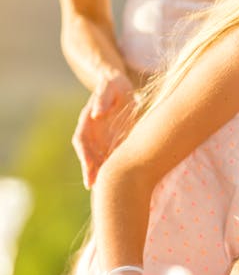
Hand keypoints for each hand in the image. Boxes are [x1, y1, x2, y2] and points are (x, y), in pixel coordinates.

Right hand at [73, 73, 135, 187]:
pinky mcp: (112, 139)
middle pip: (88, 154)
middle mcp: (92, 132)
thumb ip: (102, 99)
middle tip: (91, 185)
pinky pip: (110, 155)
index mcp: (87, 121)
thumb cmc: (115, 86)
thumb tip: (96, 114)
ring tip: (102, 188)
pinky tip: (118, 178)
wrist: (120, 86)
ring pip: (98, 157)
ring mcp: (101, 137)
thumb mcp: (110, 88)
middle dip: (89, 169)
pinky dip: (112, 166)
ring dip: (99, 172)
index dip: (83, 155)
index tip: (87, 166)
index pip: (81, 141)